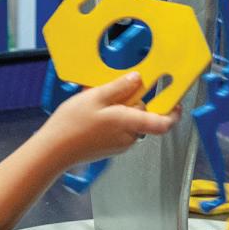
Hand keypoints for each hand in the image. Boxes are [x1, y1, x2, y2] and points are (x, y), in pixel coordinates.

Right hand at [41, 72, 179, 168]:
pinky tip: (91, 115)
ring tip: (94, 104)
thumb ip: (119, 87)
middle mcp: (128, 136)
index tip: (175, 102)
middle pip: (141, 114)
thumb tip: (137, 79)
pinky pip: (118, 129)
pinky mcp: (110, 148)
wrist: (53, 150)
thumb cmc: (70, 126)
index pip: (163, 122)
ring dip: (117, 110)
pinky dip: (109, 120)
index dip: (173, 112)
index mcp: (128, 122)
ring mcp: (120, 144)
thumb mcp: (94, 97)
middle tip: (109, 91)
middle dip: (129, 101)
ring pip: (128, 121)